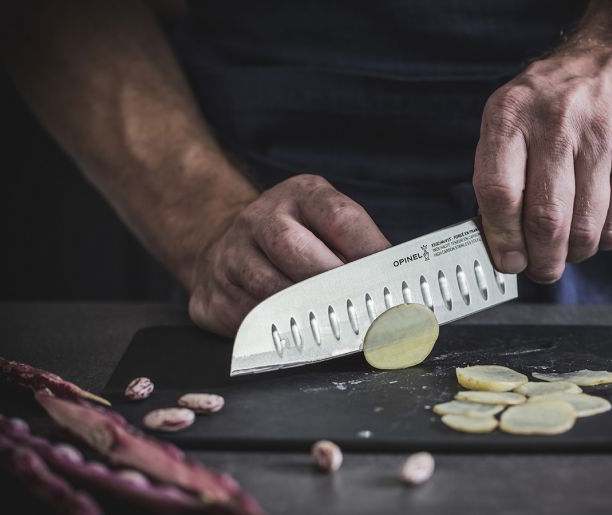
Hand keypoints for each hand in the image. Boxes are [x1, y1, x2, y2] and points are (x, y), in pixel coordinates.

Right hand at [188, 174, 390, 336]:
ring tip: (337, 327)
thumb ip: (358, 247)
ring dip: (307, 311)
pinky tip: (301, 335)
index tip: (392, 283)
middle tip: (363, 310)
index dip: (369, 252)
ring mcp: (231, 254)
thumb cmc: (295, 238)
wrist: (227, 245)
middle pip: (295, 248)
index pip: (339, 217)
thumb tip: (396, 287)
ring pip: (271, 288)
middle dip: (333, 283)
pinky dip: (281, 330)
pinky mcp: (215, 293)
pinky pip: (251, 317)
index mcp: (301, 195)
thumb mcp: (326, 224)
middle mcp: (261, 217)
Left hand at [473, 40, 611, 282]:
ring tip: (569, 252)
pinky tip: (596, 232)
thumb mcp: (512, 113)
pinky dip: (604, 240)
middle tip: (540, 270)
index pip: (499, 192)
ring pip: (584, 228)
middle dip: (541, 260)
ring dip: (574, 254)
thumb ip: (499, 169)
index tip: (507, 260)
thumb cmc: (557, 97)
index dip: (501, 238)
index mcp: (512, 114)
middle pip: (544, 218)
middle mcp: (557, 123)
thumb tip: (495, 239)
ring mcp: (602, 139)